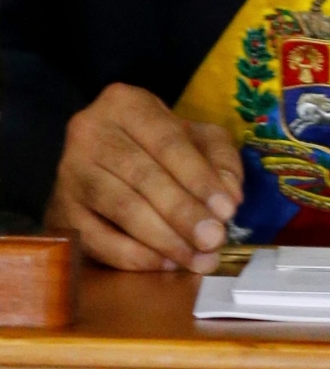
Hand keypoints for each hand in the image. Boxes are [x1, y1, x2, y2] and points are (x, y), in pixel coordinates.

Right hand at [46, 83, 243, 272]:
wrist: (105, 156)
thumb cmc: (159, 145)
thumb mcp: (196, 137)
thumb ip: (221, 160)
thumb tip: (230, 197)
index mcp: (125, 104)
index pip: (167, 142)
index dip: (199, 178)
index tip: (227, 209)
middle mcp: (89, 133)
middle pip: (142, 176)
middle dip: (183, 213)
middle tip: (214, 240)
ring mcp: (70, 173)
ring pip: (121, 208)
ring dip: (165, 240)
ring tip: (199, 259)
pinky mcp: (60, 210)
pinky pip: (98, 240)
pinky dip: (136, 256)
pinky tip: (167, 263)